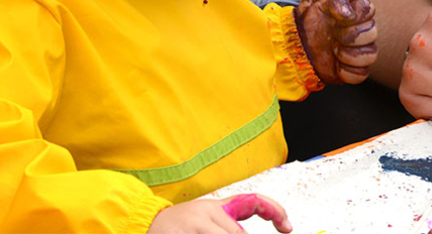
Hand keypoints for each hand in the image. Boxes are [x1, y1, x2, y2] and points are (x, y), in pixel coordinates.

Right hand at [148, 194, 290, 232]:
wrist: (143, 224)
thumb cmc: (179, 227)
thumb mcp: (205, 219)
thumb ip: (228, 225)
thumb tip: (246, 233)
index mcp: (216, 206)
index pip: (254, 202)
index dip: (276, 212)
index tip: (288, 227)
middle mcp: (206, 212)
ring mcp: (192, 225)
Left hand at [295, 0, 377, 84]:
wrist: (296, 43)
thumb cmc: (308, 20)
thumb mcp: (314, 1)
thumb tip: (347, 11)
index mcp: (355, 13)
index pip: (369, 10)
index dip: (356, 14)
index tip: (339, 17)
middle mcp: (361, 31)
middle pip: (372, 32)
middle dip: (350, 35)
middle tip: (334, 34)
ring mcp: (359, 51)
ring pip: (371, 54)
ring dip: (349, 54)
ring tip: (333, 50)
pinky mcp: (354, 70)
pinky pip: (362, 74)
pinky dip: (347, 71)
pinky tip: (335, 64)